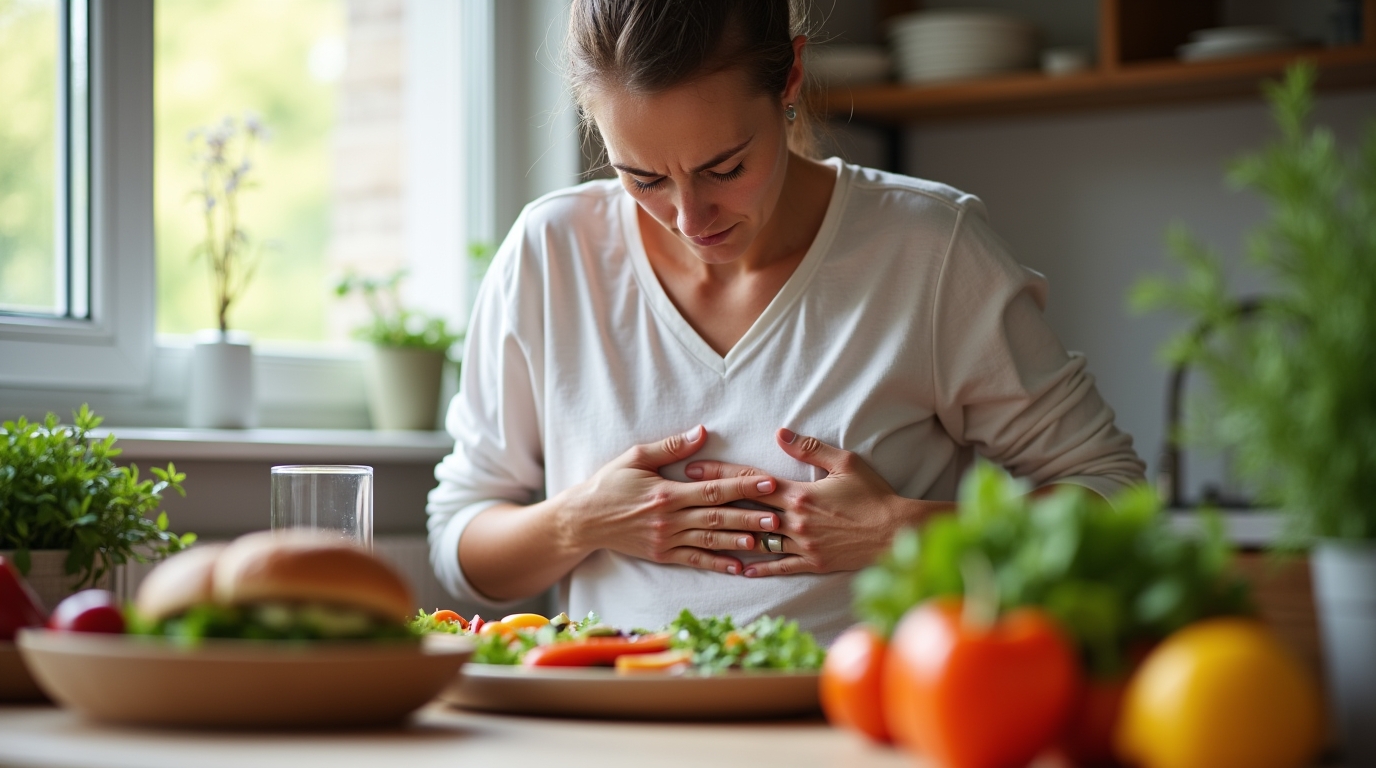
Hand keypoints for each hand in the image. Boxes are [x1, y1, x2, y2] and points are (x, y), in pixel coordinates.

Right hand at [559, 425, 781, 575]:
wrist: (583, 520)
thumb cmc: (609, 484)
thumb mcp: (636, 457)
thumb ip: (671, 447)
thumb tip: (702, 432)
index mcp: (667, 492)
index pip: (713, 488)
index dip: (743, 486)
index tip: (768, 483)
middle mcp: (670, 518)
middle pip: (717, 517)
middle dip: (750, 517)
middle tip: (779, 518)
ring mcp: (666, 539)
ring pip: (709, 541)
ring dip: (739, 541)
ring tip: (765, 542)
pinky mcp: (662, 555)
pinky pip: (694, 561)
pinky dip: (717, 564)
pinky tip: (739, 568)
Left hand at [684, 428, 950, 577]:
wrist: (896, 532)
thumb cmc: (873, 494)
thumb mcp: (845, 462)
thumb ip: (810, 448)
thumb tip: (780, 432)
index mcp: (799, 494)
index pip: (751, 482)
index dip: (720, 474)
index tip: (695, 469)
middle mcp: (794, 522)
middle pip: (746, 510)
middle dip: (713, 503)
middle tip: (684, 498)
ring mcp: (802, 545)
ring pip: (758, 541)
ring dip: (729, 536)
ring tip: (701, 533)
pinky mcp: (813, 563)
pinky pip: (779, 566)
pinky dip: (759, 567)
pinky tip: (739, 568)